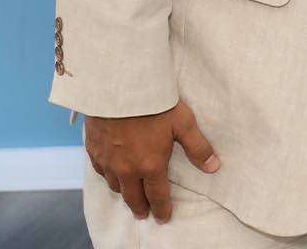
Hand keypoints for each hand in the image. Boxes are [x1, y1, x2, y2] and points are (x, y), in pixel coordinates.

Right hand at [84, 100, 218, 222]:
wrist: (117, 88)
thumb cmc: (153, 104)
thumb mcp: (183, 123)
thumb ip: (198, 147)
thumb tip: (214, 167)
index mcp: (150, 166)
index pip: (157, 195)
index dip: (162, 209)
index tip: (163, 218)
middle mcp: (126, 169)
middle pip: (132, 197)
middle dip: (140, 207)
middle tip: (144, 214)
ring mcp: (107, 161)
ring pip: (114, 186)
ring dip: (124, 193)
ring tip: (130, 195)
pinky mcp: (93, 150)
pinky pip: (100, 171)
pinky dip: (107, 177)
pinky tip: (111, 175)